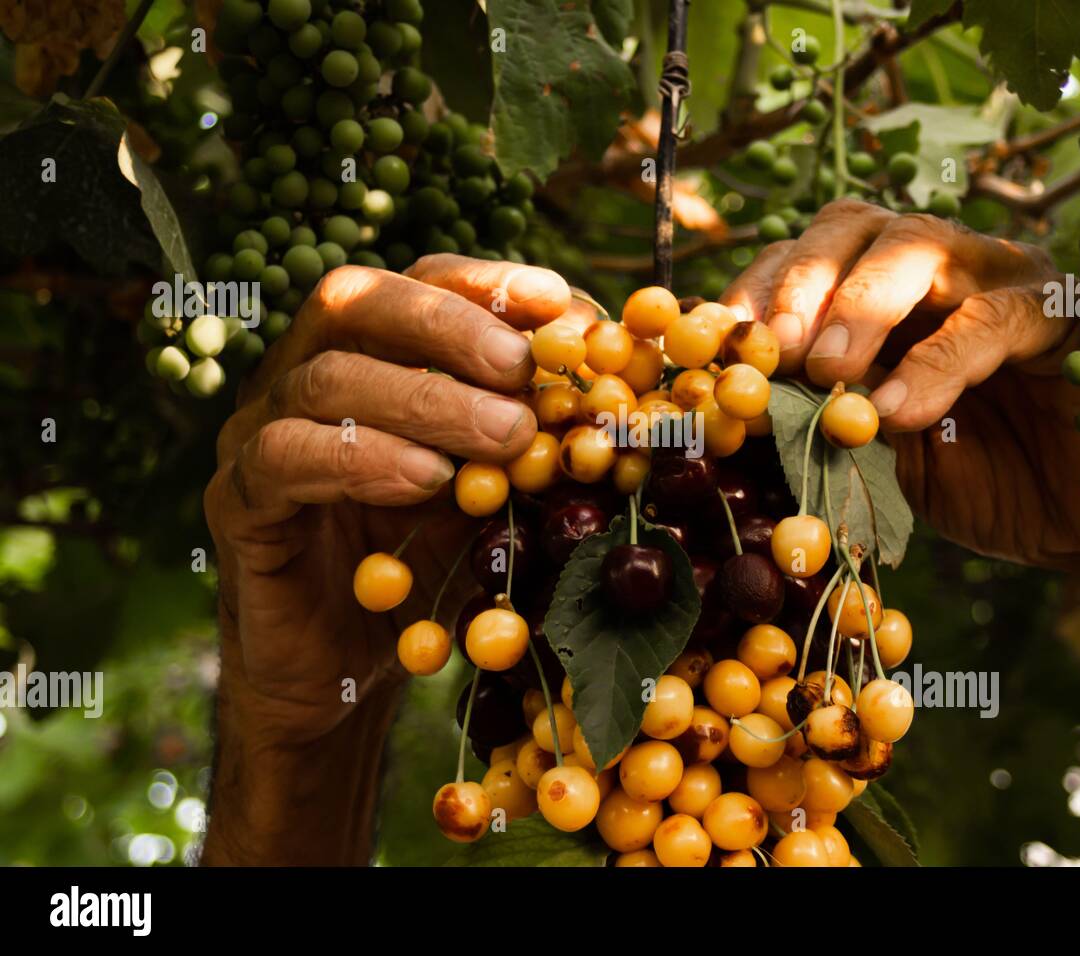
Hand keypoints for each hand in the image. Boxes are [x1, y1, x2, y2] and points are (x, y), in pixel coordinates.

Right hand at [201, 255, 569, 863]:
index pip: (418, 283)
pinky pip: (286, 456)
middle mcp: (303, 375)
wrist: (345, 672)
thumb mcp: (493, 491)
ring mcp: (258, 431)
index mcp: (368, 356)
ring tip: (505, 435)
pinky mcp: (236, 499)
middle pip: (359, 303)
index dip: (485, 283)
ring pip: (326, 378)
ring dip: (427, 400)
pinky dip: (363, 459)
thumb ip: (532, 436)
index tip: (556, 301)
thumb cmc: (427, 569)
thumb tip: (617, 382)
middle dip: (451, 325)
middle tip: (522, 368)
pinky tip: (426, 480)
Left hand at [721, 198, 1079, 562]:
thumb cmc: (969, 479)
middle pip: (853, 225)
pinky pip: (994, 318)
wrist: (1077, 521)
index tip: (715, 345)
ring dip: (863, 303)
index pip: (804, 257)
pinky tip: (900, 412)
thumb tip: (736, 408)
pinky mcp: (1060, 314)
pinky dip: (938, 362)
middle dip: (802, 281)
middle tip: (773, 351)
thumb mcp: (874, 453)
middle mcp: (935, 265)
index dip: (757, 291)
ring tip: (829, 374)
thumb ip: (819, 420)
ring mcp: (999, 276)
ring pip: (920, 244)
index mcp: (879, 292)